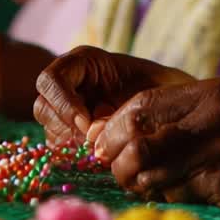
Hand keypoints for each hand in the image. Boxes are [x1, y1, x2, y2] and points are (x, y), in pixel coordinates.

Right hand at [33, 47, 194, 145]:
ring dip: (72, 144)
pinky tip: (102, 156)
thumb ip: (121, 106)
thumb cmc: (165, 89)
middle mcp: (69, 84)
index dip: (64, 103)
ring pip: (50, 130)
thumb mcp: (150, 89)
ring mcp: (67, 109)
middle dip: (68, 129)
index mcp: (83, 63)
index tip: (86, 124)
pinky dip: (77, 155)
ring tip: (103, 149)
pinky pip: (60, 147)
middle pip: (44, 107)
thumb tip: (91, 133)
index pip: (52, 80)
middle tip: (95, 143)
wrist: (175, 105)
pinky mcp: (71, 132)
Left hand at [93, 78, 219, 219]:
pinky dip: (170, 201)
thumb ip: (187, 111)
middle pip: (139, 144)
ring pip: (152, 176)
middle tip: (120, 172)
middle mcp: (216, 121)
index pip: (141, 107)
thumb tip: (125, 126)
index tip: (104, 144)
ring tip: (150, 185)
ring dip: (141, 185)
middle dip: (120, 162)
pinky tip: (183, 197)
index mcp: (215, 92)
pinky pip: (180, 199)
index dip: (115, 128)